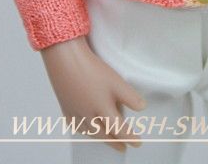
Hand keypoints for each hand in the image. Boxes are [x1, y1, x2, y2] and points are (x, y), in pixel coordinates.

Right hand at [40, 35, 145, 151]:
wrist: (66, 60)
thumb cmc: (92, 69)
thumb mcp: (116, 81)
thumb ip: (130, 96)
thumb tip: (142, 108)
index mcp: (102, 110)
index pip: (119, 129)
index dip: (129, 137)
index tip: (137, 143)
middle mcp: (88, 116)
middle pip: (103, 134)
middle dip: (115, 142)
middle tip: (123, 147)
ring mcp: (75, 113)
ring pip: (89, 132)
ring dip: (99, 137)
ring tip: (106, 139)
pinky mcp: (65, 106)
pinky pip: (75, 125)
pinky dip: (82, 130)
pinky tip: (84, 128)